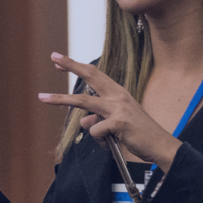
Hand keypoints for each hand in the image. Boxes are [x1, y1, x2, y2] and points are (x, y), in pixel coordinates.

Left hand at [37, 52, 181, 171]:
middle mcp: (118, 95)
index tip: (60, 60)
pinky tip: (112, 144)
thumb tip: (85, 122)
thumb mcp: (117, 124)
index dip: (77, 66)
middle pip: (90, 76)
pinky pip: (95, 131)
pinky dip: (99, 141)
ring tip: (43, 98)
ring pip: (82, 101)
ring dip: (60, 99)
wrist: (159, 145)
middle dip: (70, 65)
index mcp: (118, 93)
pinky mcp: (118, 122)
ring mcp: (118, 108)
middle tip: (54, 57)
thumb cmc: (139, 134)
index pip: (95, 74)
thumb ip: (99, 120)